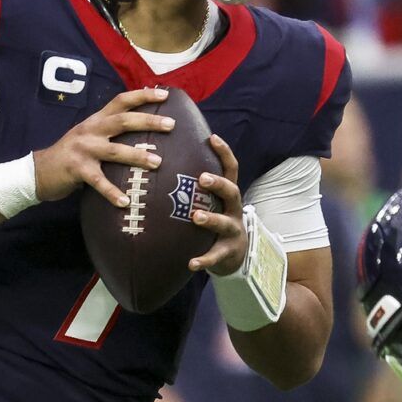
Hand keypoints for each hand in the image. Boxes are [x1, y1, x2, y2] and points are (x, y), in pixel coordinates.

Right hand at [32, 88, 175, 204]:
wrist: (39, 171)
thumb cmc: (72, 154)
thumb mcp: (89, 135)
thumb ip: (110, 130)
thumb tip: (142, 127)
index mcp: (96, 120)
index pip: (121, 100)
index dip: (142, 95)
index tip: (165, 93)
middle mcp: (90, 130)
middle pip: (122, 121)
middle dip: (148, 121)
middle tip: (171, 124)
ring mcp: (83, 149)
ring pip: (114, 150)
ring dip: (137, 156)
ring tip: (158, 162)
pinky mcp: (77, 170)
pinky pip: (99, 182)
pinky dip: (112, 193)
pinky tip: (126, 202)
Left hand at [190, 134, 246, 275]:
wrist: (234, 255)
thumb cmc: (215, 219)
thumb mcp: (211, 201)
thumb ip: (196, 185)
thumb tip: (167, 157)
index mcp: (228, 195)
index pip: (230, 168)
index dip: (224, 152)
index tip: (211, 137)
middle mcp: (234, 209)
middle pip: (232, 192)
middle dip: (218, 184)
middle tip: (202, 178)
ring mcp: (233, 231)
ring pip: (224, 223)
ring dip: (211, 219)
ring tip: (196, 217)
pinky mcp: (227, 252)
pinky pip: (215, 256)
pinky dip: (204, 260)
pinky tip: (191, 263)